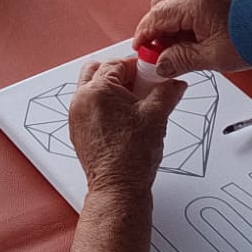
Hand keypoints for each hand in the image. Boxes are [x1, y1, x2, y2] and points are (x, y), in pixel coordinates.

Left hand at [69, 58, 186, 195]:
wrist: (118, 188)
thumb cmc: (132, 156)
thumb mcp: (156, 116)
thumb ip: (167, 92)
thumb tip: (175, 84)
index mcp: (97, 90)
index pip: (116, 63)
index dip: (137, 67)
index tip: (151, 74)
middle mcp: (81, 100)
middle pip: (97, 71)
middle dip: (119, 73)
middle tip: (140, 85)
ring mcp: (77, 116)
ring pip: (92, 89)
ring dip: (111, 89)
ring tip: (134, 104)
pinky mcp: (78, 130)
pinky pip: (89, 107)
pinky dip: (104, 105)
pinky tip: (124, 118)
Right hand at [135, 0, 245, 76]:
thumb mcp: (212, 57)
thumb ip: (180, 60)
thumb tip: (160, 64)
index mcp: (194, 2)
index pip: (155, 17)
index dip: (143, 36)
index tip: (141, 52)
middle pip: (160, 6)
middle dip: (155, 29)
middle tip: (159, 53)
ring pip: (173, 3)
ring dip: (169, 24)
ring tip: (179, 49)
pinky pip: (187, 2)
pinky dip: (183, 19)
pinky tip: (192, 38)